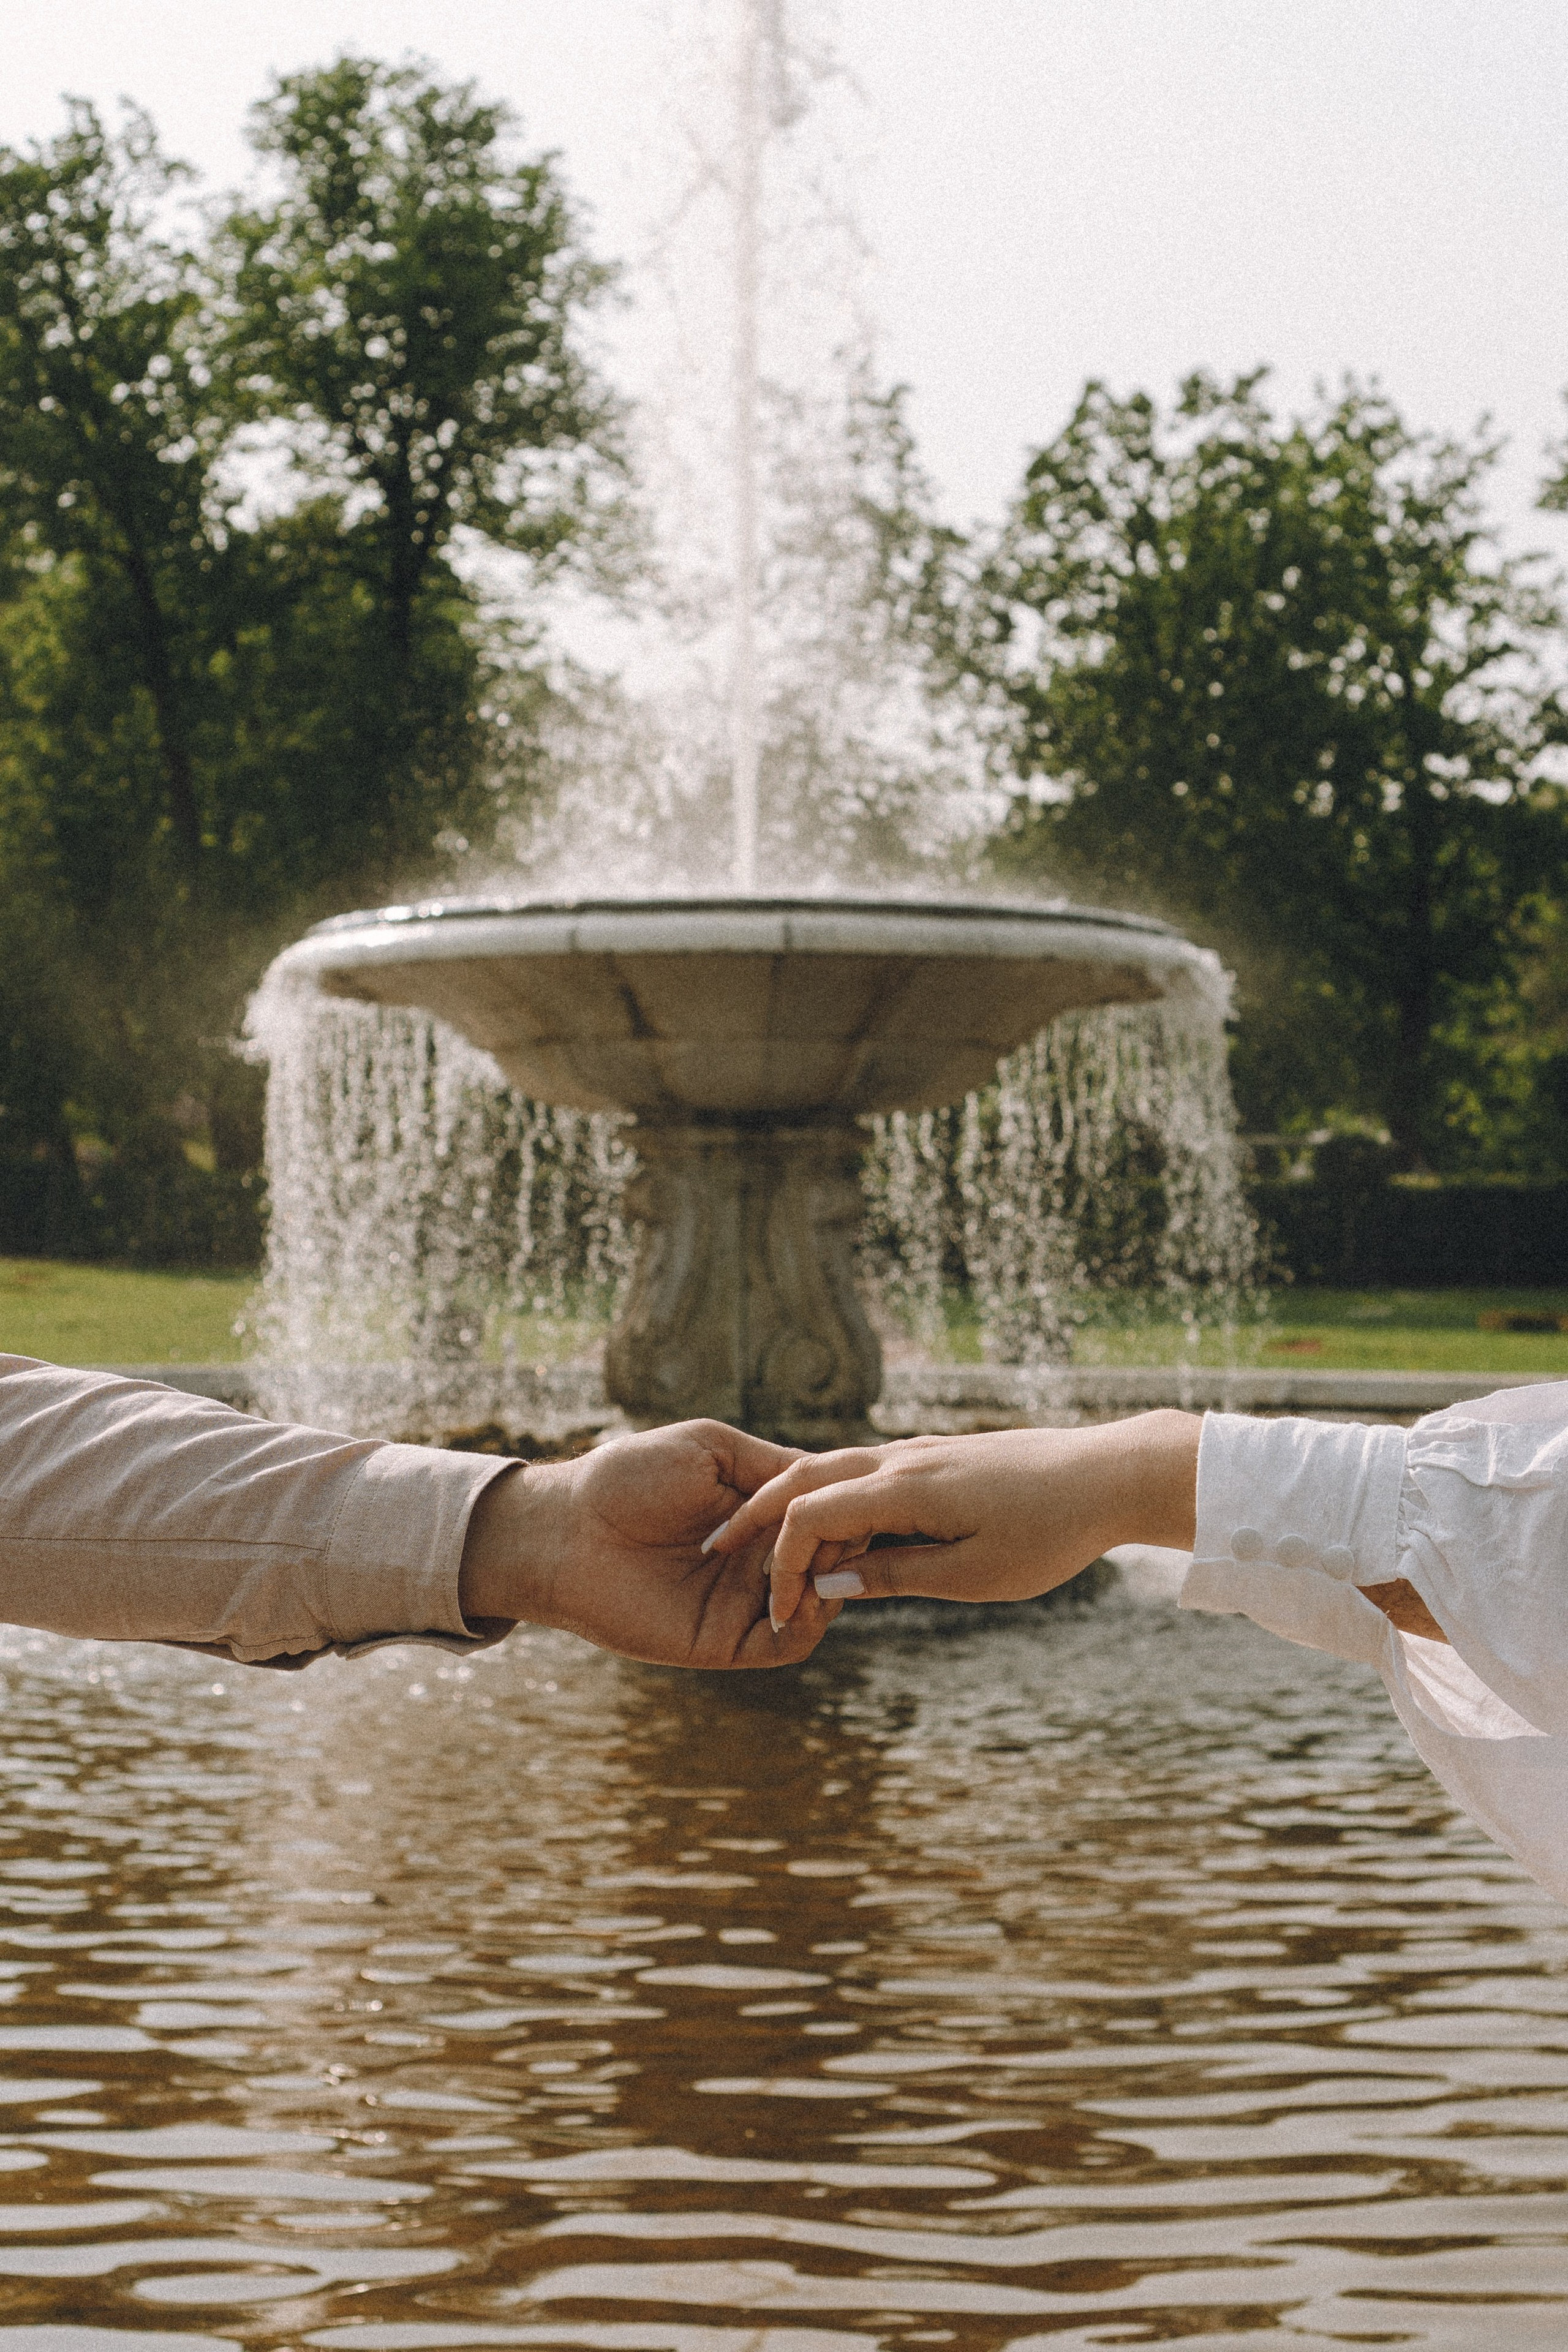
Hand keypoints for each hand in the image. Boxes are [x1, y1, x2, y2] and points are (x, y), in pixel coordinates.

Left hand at [458, 1419, 844, 1667]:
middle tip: (830, 1532)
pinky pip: (789, 1644)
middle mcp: (758, 1558)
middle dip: (842, 1544)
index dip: (845, 1506)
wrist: (567, 1529)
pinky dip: (809, 1622)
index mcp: (758, 1513)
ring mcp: (744, 1602)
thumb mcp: (710, 1449)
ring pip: (821, 1604)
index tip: (848, 1494)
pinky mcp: (726, 1641)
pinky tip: (797, 1592)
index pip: (828, 1515)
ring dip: (830, 1580)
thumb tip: (837, 1479)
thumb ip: (774, 1466)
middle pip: (834, 1559)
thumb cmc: (628, 1476)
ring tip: (813, 1560)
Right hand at [707, 1413, 1201, 1630]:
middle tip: (718, 1553)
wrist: (1109, 1473)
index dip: (778, 1565)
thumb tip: (825, 1587)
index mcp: (901, 1490)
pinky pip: (866, 1470)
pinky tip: (836, 1528)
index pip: (807, 1518)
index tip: (773, 1612)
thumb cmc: (1047, 1533)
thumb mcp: (971, 1575)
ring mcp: (918, 1451)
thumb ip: (893, 1577)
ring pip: (833, 1469)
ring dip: (793, 1505)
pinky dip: (834, 1496)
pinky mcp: (937, 1454)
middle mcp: (900, 1460)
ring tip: (766, 1546)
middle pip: (803, 1478)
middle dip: (755, 1517)